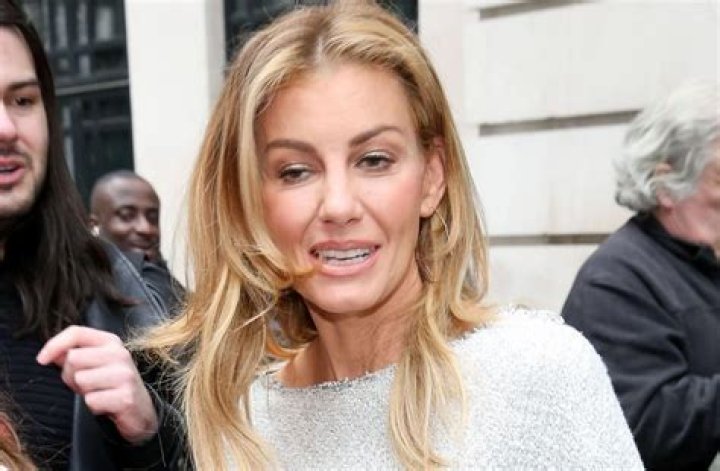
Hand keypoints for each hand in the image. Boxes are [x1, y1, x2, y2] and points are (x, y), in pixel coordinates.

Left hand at [37, 325, 158, 443]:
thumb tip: (49, 353)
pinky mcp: (126, 397)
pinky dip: (93, 407)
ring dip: (84, 392)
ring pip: (81, 380)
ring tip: (98, 393)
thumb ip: (72, 354)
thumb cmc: (111, 386)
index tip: (41, 359)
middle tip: (86, 384)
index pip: (77, 332)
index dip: (54, 344)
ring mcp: (125, 375)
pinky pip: (91, 401)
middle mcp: (120, 354)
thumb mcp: (93, 365)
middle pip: (74, 358)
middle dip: (71, 375)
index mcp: (111, 342)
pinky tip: (106, 405)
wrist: (140, 411)